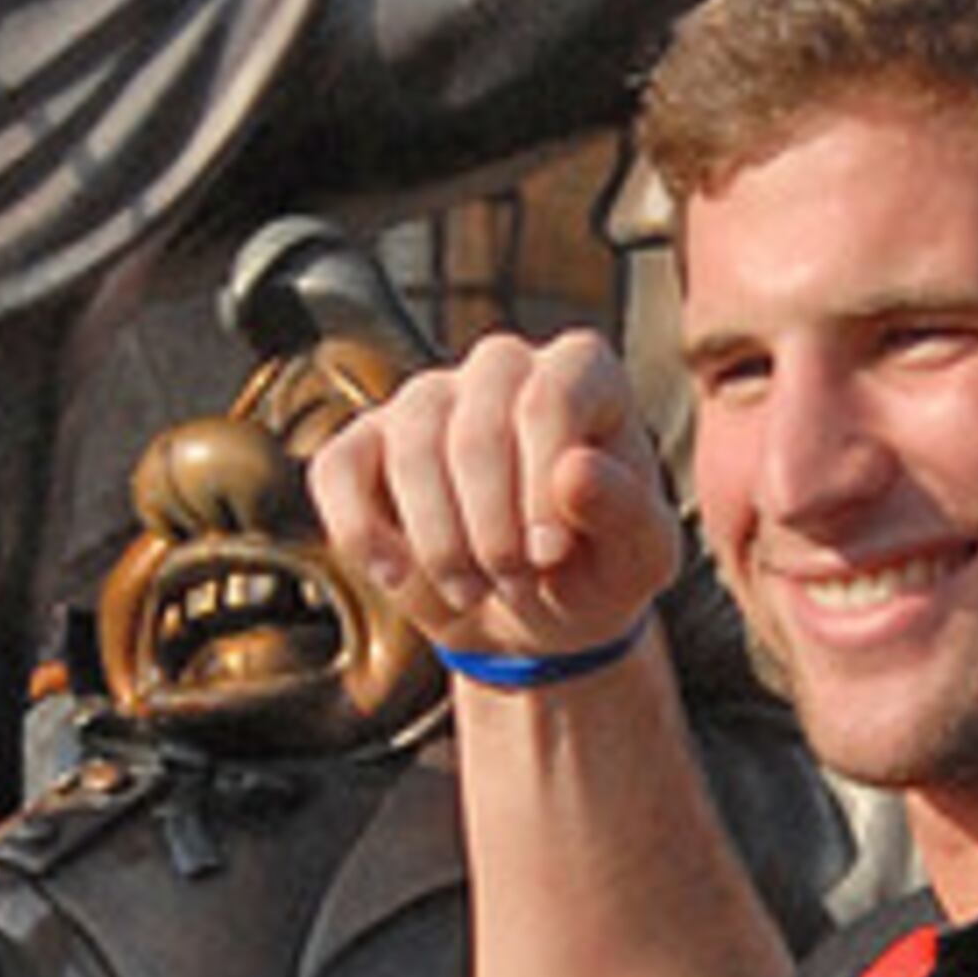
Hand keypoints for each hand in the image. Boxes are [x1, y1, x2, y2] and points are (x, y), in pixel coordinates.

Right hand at [305, 329, 681, 667]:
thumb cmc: (597, 569)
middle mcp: (502, 367)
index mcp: (582, 373)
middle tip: (514, 584)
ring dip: (437, 542)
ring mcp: (429, 398)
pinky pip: (338, 469)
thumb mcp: (639, 559)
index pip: (547, 399)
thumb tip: (574, 472)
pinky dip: (360, 532)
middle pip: (475, 431)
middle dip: (490, 530)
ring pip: (409, 448)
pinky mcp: (368, 442)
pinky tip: (394, 576)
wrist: (535, 610)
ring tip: (470, 591)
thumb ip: (627, 512)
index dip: (540, 488)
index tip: (549, 556)